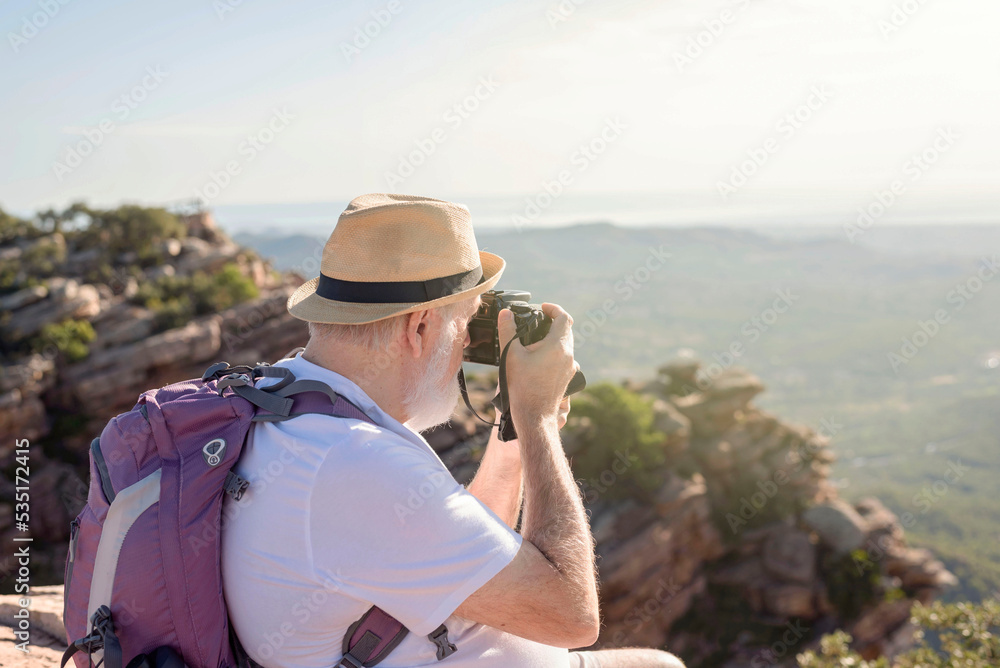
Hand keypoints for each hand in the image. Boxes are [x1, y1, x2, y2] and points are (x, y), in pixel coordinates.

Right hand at [498, 303, 575, 425]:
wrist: (534, 414)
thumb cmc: (522, 386)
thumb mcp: (510, 355)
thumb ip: (507, 330)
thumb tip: (506, 313)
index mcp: (557, 346)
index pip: (563, 317)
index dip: (553, 308)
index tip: (542, 308)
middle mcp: (568, 355)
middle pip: (566, 330)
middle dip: (552, 322)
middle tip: (537, 322)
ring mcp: (570, 367)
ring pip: (566, 344)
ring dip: (554, 338)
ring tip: (535, 341)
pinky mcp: (568, 377)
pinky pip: (565, 357)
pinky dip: (555, 352)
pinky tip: (539, 359)